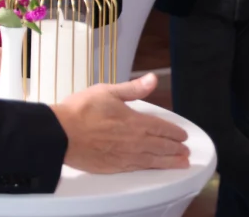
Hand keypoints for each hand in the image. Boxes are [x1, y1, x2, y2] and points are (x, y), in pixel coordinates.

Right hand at [51, 73, 189, 173]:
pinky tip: (154, 168)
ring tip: (181, 163)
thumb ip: (133, 88)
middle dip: (177, 149)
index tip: (183, 135)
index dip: (175, 132)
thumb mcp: (107, 91)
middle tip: (186, 151)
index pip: (162, 128)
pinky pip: (140, 168)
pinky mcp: (116, 166)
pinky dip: (152, 168)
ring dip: (170, 162)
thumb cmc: (81, 111)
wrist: (62, 133)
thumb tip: (152, 79)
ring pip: (155, 160)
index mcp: (135, 121)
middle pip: (162, 146)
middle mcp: (136, 141)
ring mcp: (126, 156)